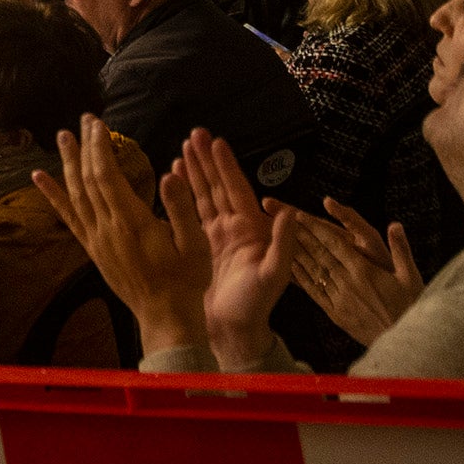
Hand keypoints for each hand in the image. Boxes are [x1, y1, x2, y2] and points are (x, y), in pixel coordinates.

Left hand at [33, 114, 206, 358]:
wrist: (166, 317)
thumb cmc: (186, 280)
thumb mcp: (196, 244)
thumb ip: (181, 208)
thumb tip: (169, 173)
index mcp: (132, 222)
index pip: (107, 175)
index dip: (99, 146)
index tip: (98, 123)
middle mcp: (107, 227)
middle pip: (88, 178)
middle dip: (85, 146)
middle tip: (85, 119)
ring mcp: (96, 238)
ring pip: (75, 193)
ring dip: (68, 162)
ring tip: (63, 135)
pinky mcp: (92, 249)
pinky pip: (68, 217)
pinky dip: (52, 195)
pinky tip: (39, 177)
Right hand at [182, 130, 297, 370]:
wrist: (232, 331)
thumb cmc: (256, 305)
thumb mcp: (275, 276)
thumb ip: (283, 244)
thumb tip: (289, 211)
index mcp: (251, 230)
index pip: (237, 190)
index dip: (226, 166)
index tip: (217, 142)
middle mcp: (234, 227)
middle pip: (219, 186)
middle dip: (208, 160)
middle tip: (196, 133)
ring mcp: (216, 235)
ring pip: (204, 195)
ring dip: (195, 171)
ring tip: (184, 147)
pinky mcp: (200, 244)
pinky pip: (191, 211)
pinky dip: (183, 192)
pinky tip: (175, 176)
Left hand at [292, 197, 426, 345]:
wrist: (404, 342)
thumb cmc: (410, 308)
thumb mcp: (410, 277)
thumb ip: (400, 249)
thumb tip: (395, 225)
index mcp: (364, 270)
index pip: (335, 243)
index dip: (316, 228)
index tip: (301, 215)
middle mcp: (348, 282)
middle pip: (319, 254)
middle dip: (301, 235)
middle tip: (284, 220)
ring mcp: (339, 298)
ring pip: (313, 271)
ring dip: (297, 253)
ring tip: (281, 238)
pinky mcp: (335, 313)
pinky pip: (314, 292)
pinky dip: (300, 278)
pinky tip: (290, 268)